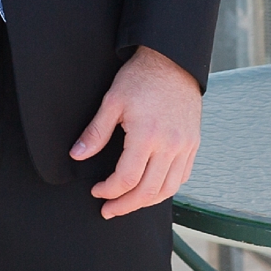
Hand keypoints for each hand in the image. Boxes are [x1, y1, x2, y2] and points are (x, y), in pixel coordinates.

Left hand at [70, 45, 200, 218]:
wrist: (172, 60)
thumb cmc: (140, 77)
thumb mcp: (113, 101)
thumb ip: (96, 132)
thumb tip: (77, 155)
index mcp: (147, 135)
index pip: (127, 179)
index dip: (109, 191)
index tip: (97, 192)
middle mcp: (170, 145)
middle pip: (148, 191)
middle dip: (125, 205)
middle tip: (109, 210)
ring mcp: (185, 146)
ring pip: (167, 190)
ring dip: (146, 202)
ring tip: (128, 203)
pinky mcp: (193, 144)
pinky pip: (182, 177)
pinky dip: (166, 189)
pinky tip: (151, 188)